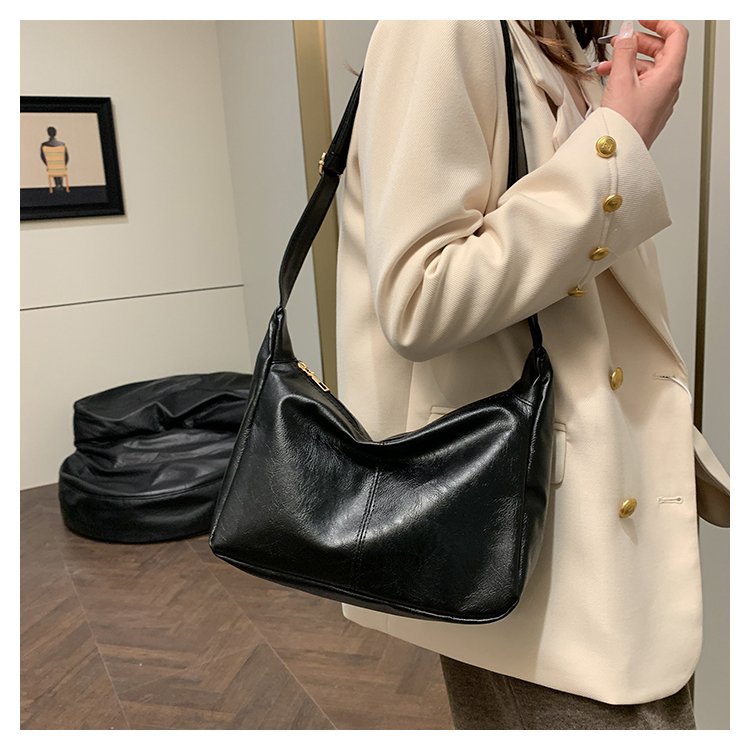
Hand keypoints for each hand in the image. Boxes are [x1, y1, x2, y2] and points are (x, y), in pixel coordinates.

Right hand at [594, 20, 688, 148]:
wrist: (618, 154)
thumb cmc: (624, 125)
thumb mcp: (621, 79)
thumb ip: (624, 50)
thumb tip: (627, 33)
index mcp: (670, 75)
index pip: (676, 35)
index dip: (659, 23)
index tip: (642, 20)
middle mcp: (669, 86)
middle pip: (662, 51)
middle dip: (640, 43)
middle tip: (620, 41)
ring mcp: (660, 98)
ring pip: (649, 69)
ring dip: (629, 61)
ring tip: (608, 64)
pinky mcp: (649, 109)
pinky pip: (642, 85)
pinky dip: (628, 77)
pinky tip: (611, 80)